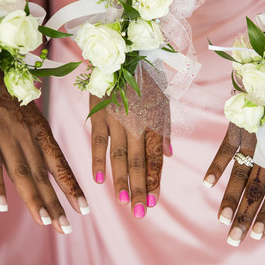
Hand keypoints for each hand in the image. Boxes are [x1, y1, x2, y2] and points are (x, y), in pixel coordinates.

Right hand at [0, 73, 87, 233]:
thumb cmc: (16, 103)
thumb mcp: (36, 121)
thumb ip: (43, 147)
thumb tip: (58, 176)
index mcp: (42, 133)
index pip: (61, 165)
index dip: (72, 187)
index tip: (85, 209)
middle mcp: (28, 138)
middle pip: (44, 175)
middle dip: (56, 203)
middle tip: (66, 228)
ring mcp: (6, 140)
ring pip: (22, 174)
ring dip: (33, 199)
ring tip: (45, 221)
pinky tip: (3, 207)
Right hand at [89, 77, 170, 217]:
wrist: (124, 51)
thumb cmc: (146, 76)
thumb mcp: (163, 98)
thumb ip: (164, 127)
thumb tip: (168, 154)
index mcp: (154, 119)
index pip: (155, 157)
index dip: (155, 179)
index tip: (154, 202)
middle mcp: (137, 122)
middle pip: (139, 161)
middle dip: (140, 188)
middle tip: (141, 213)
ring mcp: (116, 118)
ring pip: (119, 155)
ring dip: (121, 180)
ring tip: (124, 202)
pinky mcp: (98, 113)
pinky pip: (98, 140)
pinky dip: (97, 160)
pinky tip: (97, 180)